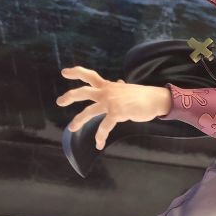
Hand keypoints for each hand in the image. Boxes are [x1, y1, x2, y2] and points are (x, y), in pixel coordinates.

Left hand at [56, 67, 171, 148]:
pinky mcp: (116, 113)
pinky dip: (100, 136)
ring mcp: (110, 102)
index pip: (90, 76)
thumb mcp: (128, 89)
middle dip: (69, 96)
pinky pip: (104, 127)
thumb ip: (119, 87)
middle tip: (59, 101)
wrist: (156, 100)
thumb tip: (118, 82)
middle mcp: (107, 92)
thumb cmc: (143, 96)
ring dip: (78, 121)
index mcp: (109, 86)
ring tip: (72, 128)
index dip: (76, 73)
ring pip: (89, 111)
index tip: (64, 72)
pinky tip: (99, 143)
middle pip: (83, 92)